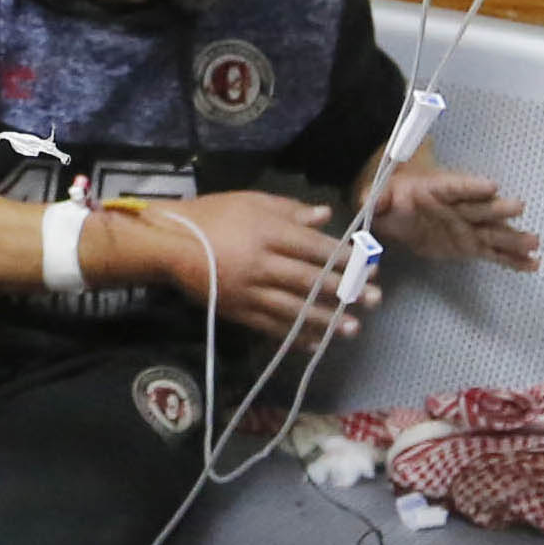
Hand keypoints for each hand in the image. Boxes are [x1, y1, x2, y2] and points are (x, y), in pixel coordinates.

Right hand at [146, 189, 373, 344]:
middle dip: (346, 291)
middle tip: (376, 300)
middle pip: (310, 279)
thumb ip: (289, 210)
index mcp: (267, 232)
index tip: (370, 266)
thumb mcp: (250, 201)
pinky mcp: (237, 311)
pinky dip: (294, 335)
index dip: (345, 259)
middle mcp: (262, 263)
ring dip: (326, 320)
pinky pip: (270, 326)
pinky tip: (314, 343)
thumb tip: (325, 216)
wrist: (168, 244)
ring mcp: (249, 291)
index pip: (314, 248)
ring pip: (294, 308)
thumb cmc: (211, 216)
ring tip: (353, 329)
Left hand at [374, 162, 541, 273]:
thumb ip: (375, 196)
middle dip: (498, 208)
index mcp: (436, 188)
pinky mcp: (470, 245)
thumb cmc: (388, 195)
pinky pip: (493, 252)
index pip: (456, 186)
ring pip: (493, 232)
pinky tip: (532, 264)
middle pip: (481, 207)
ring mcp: (467, 227)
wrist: (395, 204)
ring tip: (535, 243)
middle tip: (518, 208)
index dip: (472, 186)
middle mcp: (458, 207)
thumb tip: (371, 200)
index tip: (490, 186)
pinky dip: (512, 259)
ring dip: (513, 237)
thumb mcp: (375, 194)